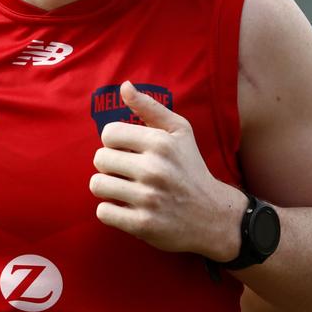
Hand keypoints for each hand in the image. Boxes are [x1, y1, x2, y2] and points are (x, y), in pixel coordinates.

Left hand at [89, 81, 245, 258]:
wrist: (213, 216)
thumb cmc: (191, 168)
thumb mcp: (179, 132)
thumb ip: (150, 107)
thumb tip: (124, 86)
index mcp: (161, 143)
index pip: (109, 133)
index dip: (114, 142)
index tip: (128, 151)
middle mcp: (154, 169)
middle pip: (99, 159)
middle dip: (110, 165)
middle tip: (127, 172)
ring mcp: (148, 198)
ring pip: (97, 185)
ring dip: (107, 188)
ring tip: (124, 189)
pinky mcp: (143, 224)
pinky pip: (103, 212)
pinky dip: (111, 211)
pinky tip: (126, 208)